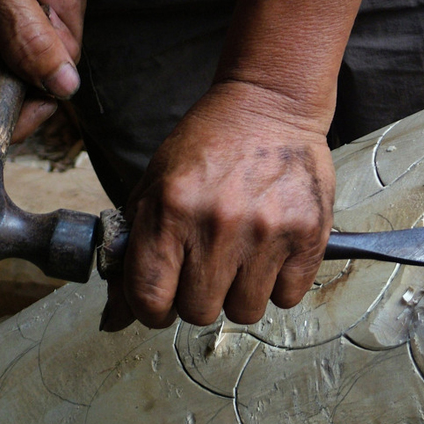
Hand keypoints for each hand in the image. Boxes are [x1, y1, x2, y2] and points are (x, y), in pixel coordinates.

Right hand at [0, 0, 87, 138]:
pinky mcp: (14, 21)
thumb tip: (61, 86)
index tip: (49, 82)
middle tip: (46, 4)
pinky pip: (53, 29)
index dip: (23, 114)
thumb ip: (31, 41)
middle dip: (53, 45)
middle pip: (30, 87)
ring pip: (50, 56)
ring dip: (61, 13)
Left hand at [102, 81, 335, 330]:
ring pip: (245, 311)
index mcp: (169, 210)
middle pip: (199, 312)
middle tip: (206, 268)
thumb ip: (133, 252)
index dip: (152, 309)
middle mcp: (217, 224)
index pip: (150, 298)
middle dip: (198, 298)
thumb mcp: (154, 186)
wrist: (270, 105)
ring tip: (241, 257)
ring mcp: (266, 232)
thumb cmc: (207, 147)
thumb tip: (115, 319)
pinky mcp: (307, 235)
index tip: (162, 301)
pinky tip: (271, 253)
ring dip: (240, 294)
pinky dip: (278, 284)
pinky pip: (287, 297)